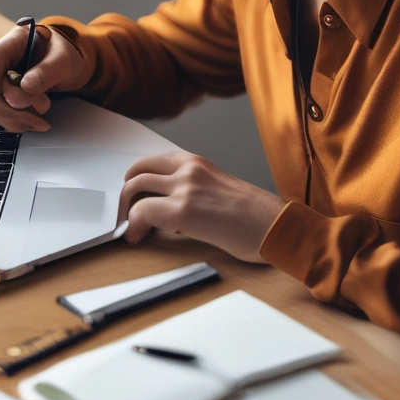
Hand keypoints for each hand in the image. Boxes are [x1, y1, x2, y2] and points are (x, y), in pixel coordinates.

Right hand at [0, 24, 92, 131]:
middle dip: (16, 115)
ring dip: (21, 119)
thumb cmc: (59, 53)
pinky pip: (1, 114)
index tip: (31, 116)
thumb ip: (47, 71)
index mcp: (1, 49)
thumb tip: (26, 86)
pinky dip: (20, 121)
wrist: (59, 60)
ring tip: (43, 106)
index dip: (5, 106)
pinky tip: (35, 116)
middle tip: (41, 120)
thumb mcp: (62, 59)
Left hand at [117, 152, 284, 262]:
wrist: (275, 227)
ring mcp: (184, 187)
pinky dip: (133, 225)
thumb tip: (163, 207)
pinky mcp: (183, 211)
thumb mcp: (216, 189)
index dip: (136, 181)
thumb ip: (188, 190)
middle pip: (137, 172)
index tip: (132, 198)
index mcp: (195, 162)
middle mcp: (188, 169)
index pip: (150, 162)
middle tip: (124, 213)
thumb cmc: (253, 216)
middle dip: (125, 195)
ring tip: (130, 227)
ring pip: (134, 189)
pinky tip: (137, 237)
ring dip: (126, 209)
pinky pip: (142, 212)